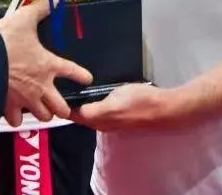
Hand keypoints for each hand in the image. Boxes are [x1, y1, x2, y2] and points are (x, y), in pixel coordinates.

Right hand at [0, 0, 92, 126]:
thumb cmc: (5, 40)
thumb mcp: (23, 19)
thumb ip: (40, 9)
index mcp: (49, 65)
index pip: (74, 72)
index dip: (83, 76)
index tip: (87, 79)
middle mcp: (42, 86)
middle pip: (62, 108)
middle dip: (61, 107)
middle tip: (57, 101)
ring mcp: (26, 99)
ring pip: (43, 117)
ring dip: (42, 113)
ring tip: (38, 107)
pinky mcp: (9, 107)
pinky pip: (17, 121)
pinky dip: (16, 118)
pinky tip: (14, 112)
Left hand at [72, 82, 197, 130]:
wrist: (163, 110)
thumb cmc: (141, 99)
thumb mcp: (118, 94)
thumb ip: (99, 100)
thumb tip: (87, 103)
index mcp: (100, 116)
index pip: (75, 115)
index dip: (64, 107)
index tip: (57, 96)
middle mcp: (103, 125)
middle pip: (82, 120)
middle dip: (72, 110)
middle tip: (64, 95)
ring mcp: (112, 127)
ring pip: (91, 121)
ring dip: (83, 113)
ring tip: (76, 97)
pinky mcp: (119, 126)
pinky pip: (101, 121)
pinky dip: (94, 114)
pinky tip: (95, 102)